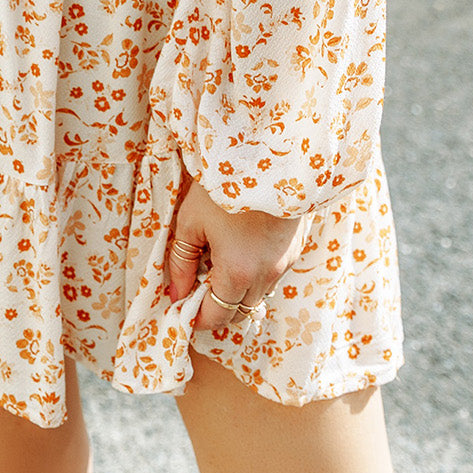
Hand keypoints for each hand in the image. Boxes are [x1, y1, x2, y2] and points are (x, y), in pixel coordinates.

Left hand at [166, 173, 306, 330]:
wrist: (268, 154)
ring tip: (218, 263)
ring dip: (237, 290)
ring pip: (258, 295)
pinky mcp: (296, 248)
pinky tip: (241, 248)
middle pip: (239, 312)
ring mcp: (285, 263)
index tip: (182, 307)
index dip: (196, 318)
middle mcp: (266, 276)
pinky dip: (254, 273)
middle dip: (217, 308)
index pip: (216, 317)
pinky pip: (272, 274)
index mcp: (238, 273)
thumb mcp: (191, 220)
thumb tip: (176, 293)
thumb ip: (181, 261)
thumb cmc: (223, 185)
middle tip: (197, 286)